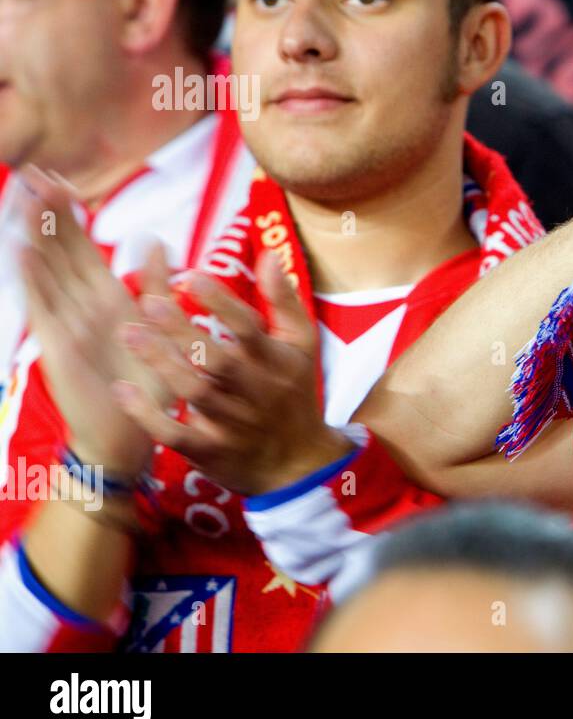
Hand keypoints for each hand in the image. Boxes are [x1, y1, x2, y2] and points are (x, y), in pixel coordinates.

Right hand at [16, 166, 165, 477]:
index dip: (70, 214)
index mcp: (109, 298)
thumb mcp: (160, 326)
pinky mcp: (59, 346)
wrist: (131, 434)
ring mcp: (67, 323)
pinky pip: (44, 307)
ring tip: (25, 197)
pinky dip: (34, 279)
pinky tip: (24, 250)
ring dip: (36, 234)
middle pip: (60, 250)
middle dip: (47, 212)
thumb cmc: (148, 382)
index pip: (84, 248)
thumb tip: (156, 241)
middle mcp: (83, 306)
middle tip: (33, 171)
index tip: (60, 178)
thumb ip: (158, 285)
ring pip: (47, 270)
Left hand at [114, 249, 350, 494]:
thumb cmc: (293, 393)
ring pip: (194, 393)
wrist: (297, 463)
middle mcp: (253, 392)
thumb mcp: (302, 345)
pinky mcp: (208, 450)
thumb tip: (266, 255)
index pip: (248, 329)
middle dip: (184, 332)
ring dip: (162, 364)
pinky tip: (123, 390)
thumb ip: (284, 300)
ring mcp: (230, 423)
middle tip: (149, 302)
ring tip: (130, 334)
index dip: (221, 303)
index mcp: (275, 362)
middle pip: (217, 360)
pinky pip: (175, 433)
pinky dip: (148, 414)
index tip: (191, 276)